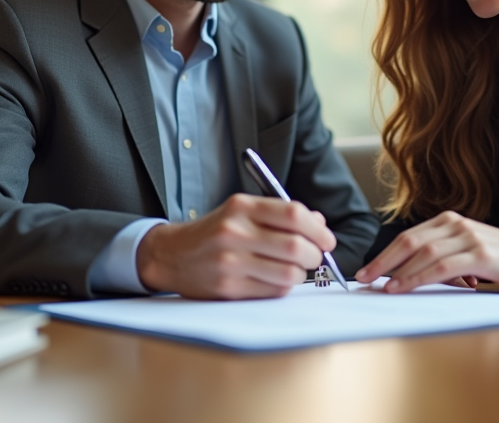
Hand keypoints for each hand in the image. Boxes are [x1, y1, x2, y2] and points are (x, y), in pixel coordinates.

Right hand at [136, 193, 335, 298]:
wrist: (171, 255)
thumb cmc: (215, 231)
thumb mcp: (242, 211)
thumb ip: (280, 214)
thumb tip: (319, 222)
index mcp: (241, 206)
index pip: (293, 214)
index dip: (318, 229)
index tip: (327, 239)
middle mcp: (235, 232)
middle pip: (295, 246)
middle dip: (315, 255)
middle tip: (315, 257)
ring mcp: (230, 262)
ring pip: (288, 273)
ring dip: (301, 274)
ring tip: (295, 270)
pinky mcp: (228, 288)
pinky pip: (273, 291)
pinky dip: (283, 287)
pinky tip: (276, 280)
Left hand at [354, 211, 498, 292]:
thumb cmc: (497, 256)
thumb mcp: (464, 250)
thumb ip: (439, 256)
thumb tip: (405, 274)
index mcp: (448, 220)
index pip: (408, 237)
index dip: (384, 254)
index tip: (365, 270)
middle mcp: (455, 224)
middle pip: (409, 241)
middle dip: (383, 261)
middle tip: (363, 278)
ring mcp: (467, 238)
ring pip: (423, 253)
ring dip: (398, 271)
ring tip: (381, 286)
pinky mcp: (480, 255)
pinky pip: (442, 267)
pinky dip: (418, 277)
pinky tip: (404, 286)